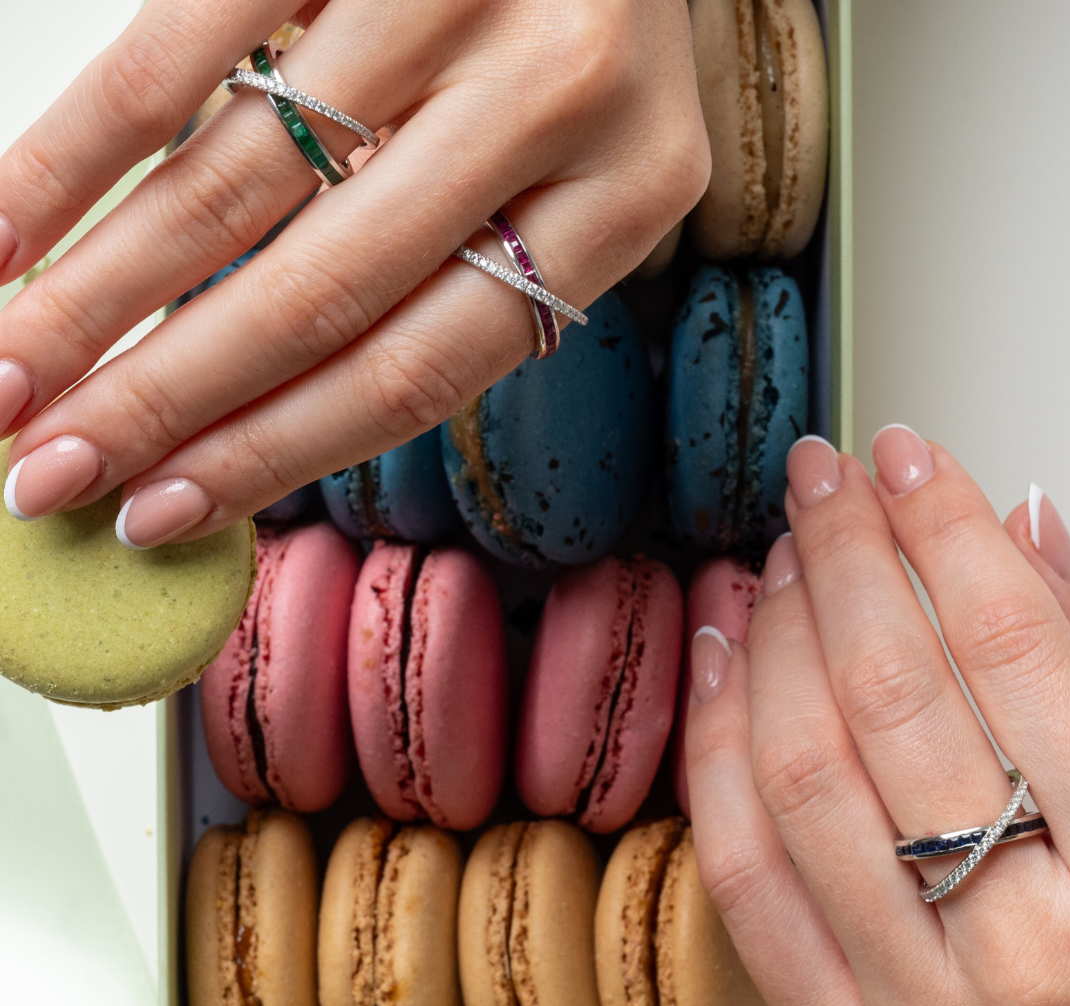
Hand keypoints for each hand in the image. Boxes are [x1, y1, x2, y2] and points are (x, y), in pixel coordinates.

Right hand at [0, 0, 707, 545]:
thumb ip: (439, 278)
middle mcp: (560, 95)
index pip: (424, 369)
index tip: (162, 511)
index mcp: (624, 196)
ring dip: (98, 295)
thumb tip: (241, 414)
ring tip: (8, 376)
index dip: (275, 452)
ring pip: (235, 182)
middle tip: (53, 472)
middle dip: (166, 401)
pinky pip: (180, 47)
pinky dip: (77, 152)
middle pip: (324, 298)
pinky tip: (6, 234)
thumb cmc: (559, 57)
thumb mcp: (549, 183)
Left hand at [686, 426, 1069, 1005]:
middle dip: (844, 555)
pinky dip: (717, 743)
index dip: (946, 528)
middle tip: (821, 481)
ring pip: (799, 767)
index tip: (906, 458)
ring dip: (774, 634)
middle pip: (888, 692)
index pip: (1017, 649)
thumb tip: (1020, 521)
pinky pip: (741, 866)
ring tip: (776, 558)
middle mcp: (1027, 957)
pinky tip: (723, 655)